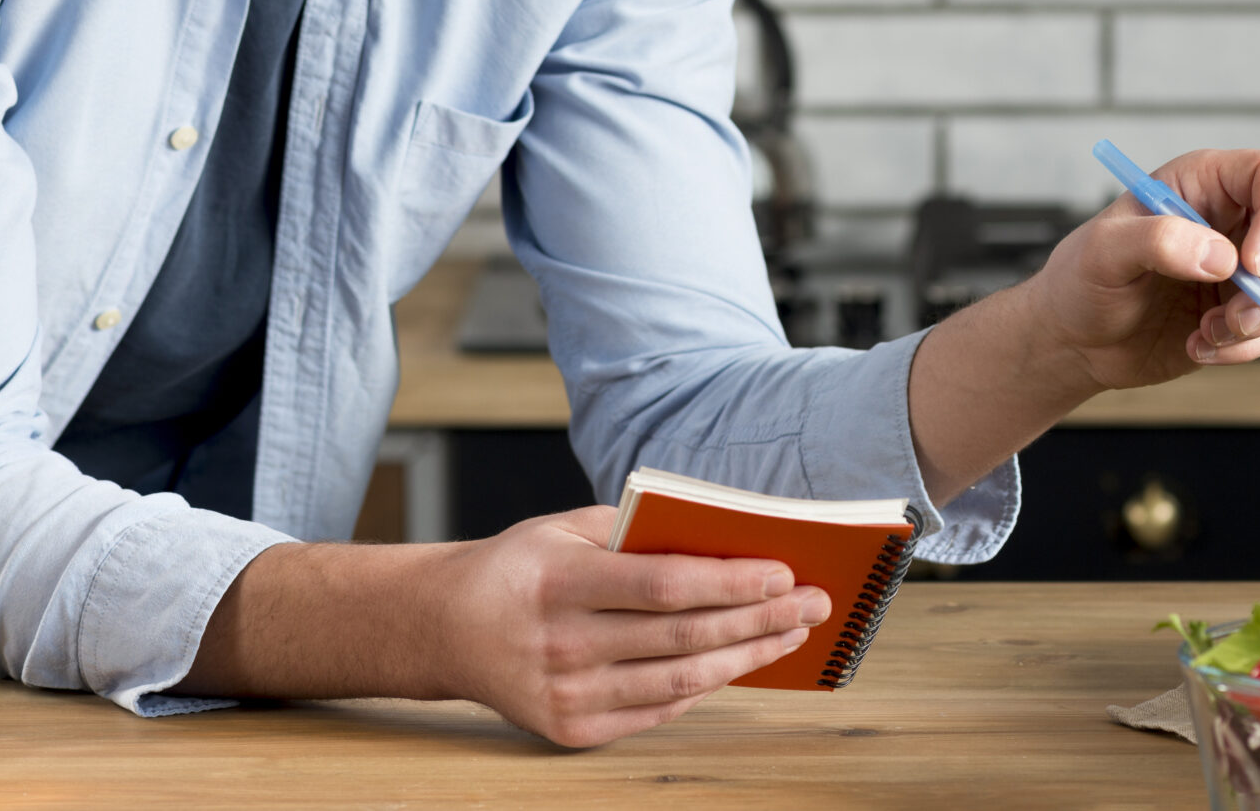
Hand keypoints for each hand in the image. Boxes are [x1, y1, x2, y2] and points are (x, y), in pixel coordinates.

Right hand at [433, 506, 830, 746]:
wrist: (447, 629)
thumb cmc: (518, 567)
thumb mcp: (564, 529)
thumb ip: (636, 533)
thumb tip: (723, 538)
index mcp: (560, 582)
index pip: (663, 585)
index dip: (731, 581)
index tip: (784, 570)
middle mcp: (562, 643)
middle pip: (684, 637)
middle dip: (760, 619)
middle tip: (812, 602)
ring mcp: (567, 695)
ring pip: (680, 682)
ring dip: (747, 658)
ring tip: (789, 633)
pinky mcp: (572, 730)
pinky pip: (657, 709)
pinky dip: (705, 687)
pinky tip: (738, 662)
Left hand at [1025, 148, 1259, 391]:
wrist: (1077, 340)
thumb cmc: (1081, 282)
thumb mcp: (1102, 253)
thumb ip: (1156, 241)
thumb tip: (1220, 257)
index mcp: (1201, 182)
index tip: (1250, 264)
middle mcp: (1232, 216)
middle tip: (1233, 318)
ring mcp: (1244, 263)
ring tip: (1205, 334)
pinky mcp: (1246, 306)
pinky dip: (1249, 346)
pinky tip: (1201, 347)